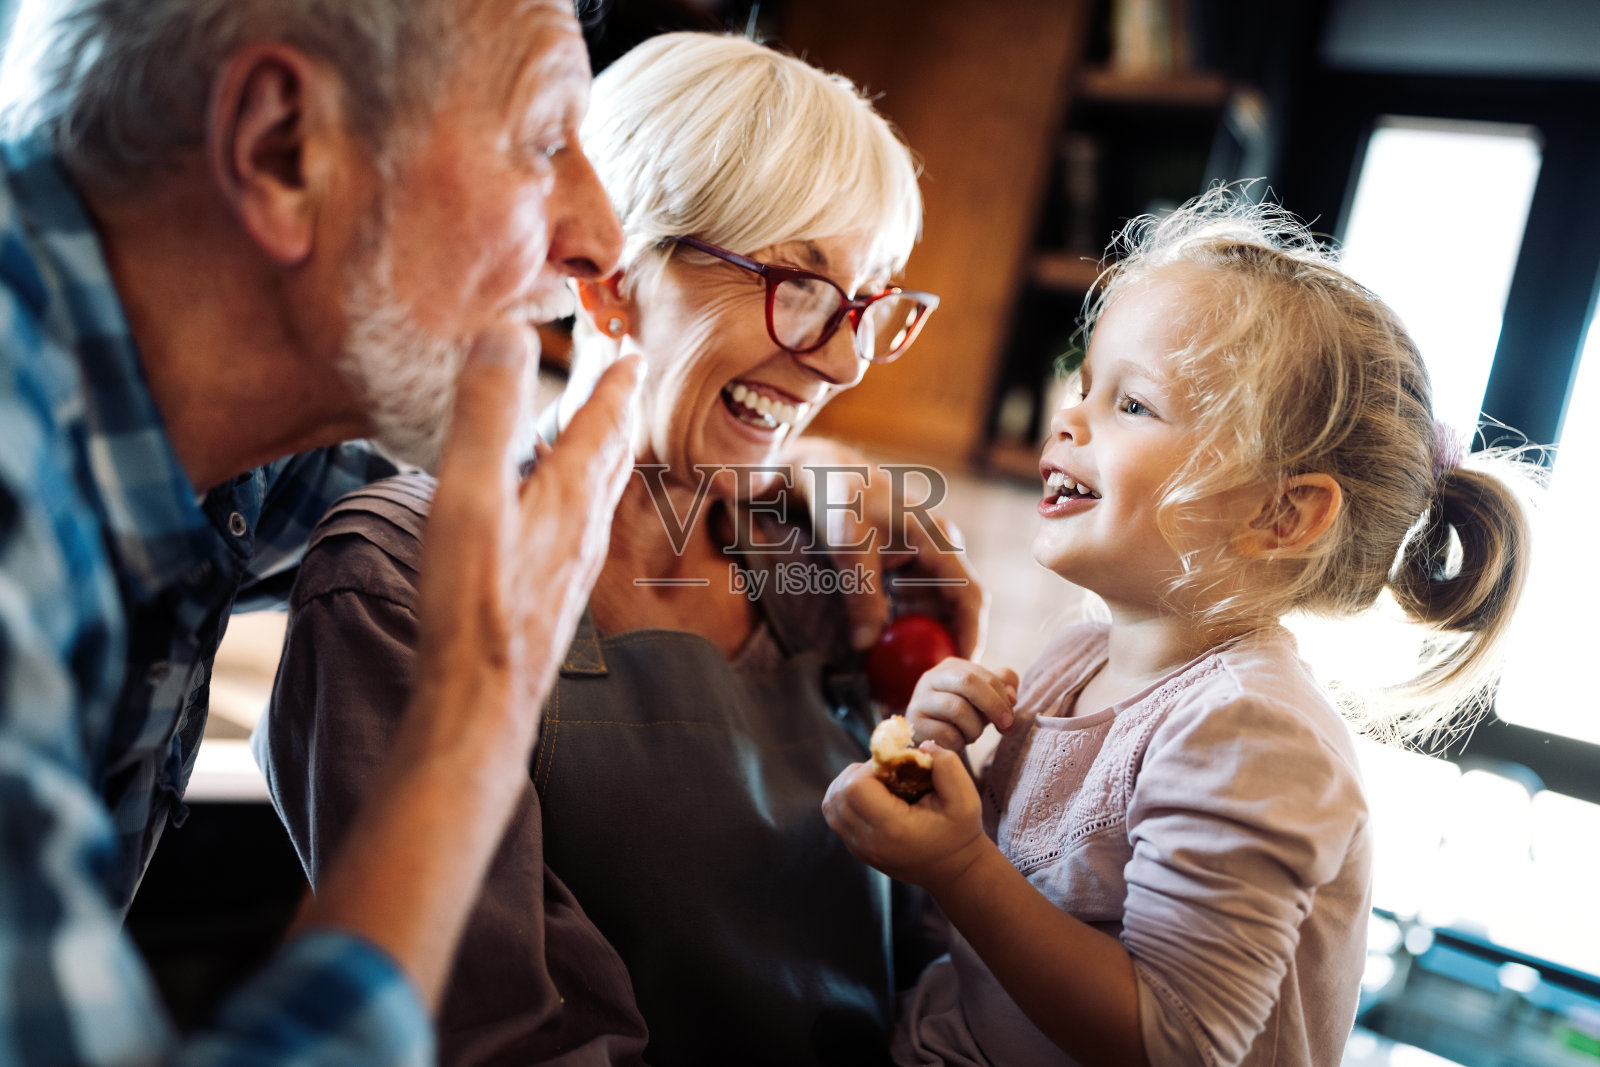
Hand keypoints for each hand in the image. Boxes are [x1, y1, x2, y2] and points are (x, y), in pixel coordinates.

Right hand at [414, 324, 637, 756]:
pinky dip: (580, 496)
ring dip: (604, 454)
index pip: (602, 421)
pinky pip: (579, 525)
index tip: (632, 349)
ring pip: (600, 492)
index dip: (615, 381)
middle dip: (618, 411)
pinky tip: (559, 512)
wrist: (484, 696)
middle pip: (612, 454)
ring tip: (601, 435)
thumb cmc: (474, 600)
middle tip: (627, 380)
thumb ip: (487, 412)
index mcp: (568, 493)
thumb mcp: (470, 492)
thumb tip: (508, 332)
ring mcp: (574, 563)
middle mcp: (584, 526)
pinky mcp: (556, 592)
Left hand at [783, 436, 985, 656]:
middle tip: (925, 680)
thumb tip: (866, 645)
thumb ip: (860, 594)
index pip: (969, 596)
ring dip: (920, 637)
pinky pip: (910, 601)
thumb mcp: (847, 544)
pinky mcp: (900, 564)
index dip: (970, 635)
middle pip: (953, 608)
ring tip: (902, 670)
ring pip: (931, 608)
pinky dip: (902, 624)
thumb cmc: (837, 498)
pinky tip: (884, 645)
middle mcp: (937, 548)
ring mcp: (920, 557)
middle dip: (942, 644)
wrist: (816, 470)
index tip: (960, 669)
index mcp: (936, 539)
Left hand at [823, 744, 993, 891]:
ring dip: (849, 784)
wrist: (953, 869)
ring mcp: (859, 849)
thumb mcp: (965, 798)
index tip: (894, 767)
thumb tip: (920, 746)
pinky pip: (834, 815)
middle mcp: (869, 842)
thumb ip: (947, 765)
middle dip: (858, 773)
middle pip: (838, 793)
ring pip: (830, 804)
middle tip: (886, 774)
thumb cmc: (959, 832)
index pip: (855, 787)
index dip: (870, 767)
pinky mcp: (855, 849)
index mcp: (893, 829)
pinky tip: (873, 797)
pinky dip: (846, 799)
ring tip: (878, 784)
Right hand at [907, 658, 1019, 751]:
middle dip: (992, 705)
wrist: (932, 739)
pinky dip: (959, 742)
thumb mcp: (985, 698)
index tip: (1010, 718)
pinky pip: (945, 733)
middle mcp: (931, 678)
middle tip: (1005, 726)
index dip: (1002, 696)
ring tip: (972, 734)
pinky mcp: (914, 724)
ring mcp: (919, 700)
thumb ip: (1003, 686)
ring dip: (975, 728)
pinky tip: (956, 742)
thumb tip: (1011, 697)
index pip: (983, 674)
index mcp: (951, 667)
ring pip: (958, 709)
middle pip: (967, 681)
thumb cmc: (964, 715)